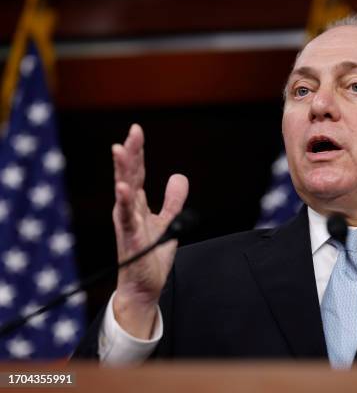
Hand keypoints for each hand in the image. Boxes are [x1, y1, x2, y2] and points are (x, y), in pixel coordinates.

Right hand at [111, 124, 188, 337]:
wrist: (145, 286)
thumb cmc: (150, 255)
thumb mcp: (168, 222)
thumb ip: (173, 200)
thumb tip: (179, 176)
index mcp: (137, 204)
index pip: (137, 172)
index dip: (137, 152)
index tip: (136, 130)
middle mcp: (129, 209)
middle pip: (129, 175)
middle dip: (130, 153)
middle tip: (133, 131)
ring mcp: (127, 222)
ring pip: (124, 190)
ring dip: (122, 170)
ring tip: (119, 149)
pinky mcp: (129, 237)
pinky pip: (126, 216)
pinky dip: (124, 201)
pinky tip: (123, 187)